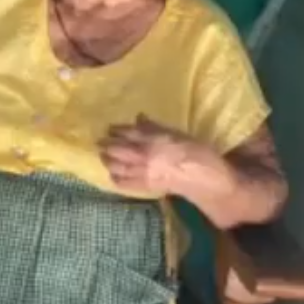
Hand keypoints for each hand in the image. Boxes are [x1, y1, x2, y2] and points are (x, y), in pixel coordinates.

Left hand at [98, 114, 220, 196]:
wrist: (203, 178)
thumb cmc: (195, 152)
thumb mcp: (176, 133)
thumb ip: (155, 127)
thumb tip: (139, 117)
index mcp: (152, 139)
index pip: (128, 132)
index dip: (117, 130)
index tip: (110, 128)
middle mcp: (143, 155)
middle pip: (117, 149)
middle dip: (106, 145)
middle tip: (99, 142)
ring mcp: (142, 172)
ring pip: (116, 166)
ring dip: (107, 160)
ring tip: (103, 157)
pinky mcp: (144, 186)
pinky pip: (124, 183)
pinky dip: (116, 178)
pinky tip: (113, 175)